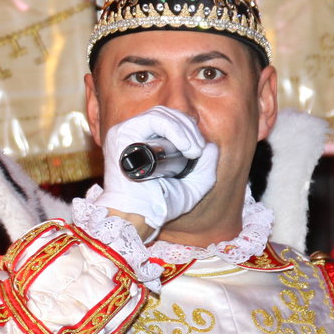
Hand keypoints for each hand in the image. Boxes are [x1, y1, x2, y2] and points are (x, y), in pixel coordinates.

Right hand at [96, 107, 217, 233]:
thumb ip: (205, 169)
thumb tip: (211, 146)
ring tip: (193, 150)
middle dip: (189, 128)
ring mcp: (126, 133)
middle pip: (166, 114)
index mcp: (143, 141)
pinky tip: (185, 146)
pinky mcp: (122, 134)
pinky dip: (174, 129)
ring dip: (184, 129)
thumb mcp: (191, 188)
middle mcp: (132, 134)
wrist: (138, 218)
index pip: (168, 121)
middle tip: (198, 150)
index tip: (200, 150)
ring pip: (161, 114)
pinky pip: (153, 120)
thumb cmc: (159, 207)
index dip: (188, 129)